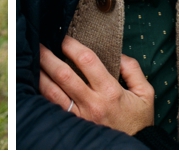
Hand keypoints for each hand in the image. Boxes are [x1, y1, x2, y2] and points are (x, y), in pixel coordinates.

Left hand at [38, 35, 153, 135]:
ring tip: (33, 61)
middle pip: (64, 75)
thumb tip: (117, 53)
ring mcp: (80, 116)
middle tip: (39, 44)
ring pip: (53, 93)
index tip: (63, 38)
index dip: (72, 46)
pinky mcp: (74, 125)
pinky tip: (37, 84)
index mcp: (110, 91)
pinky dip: (43, 95)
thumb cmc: (138, 121)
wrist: (135, 148)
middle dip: (49, 58)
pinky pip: (54, 108)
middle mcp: (93, 103)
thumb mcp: (145, 93)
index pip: (87, 61)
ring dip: (41, 75)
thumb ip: (132, 69)